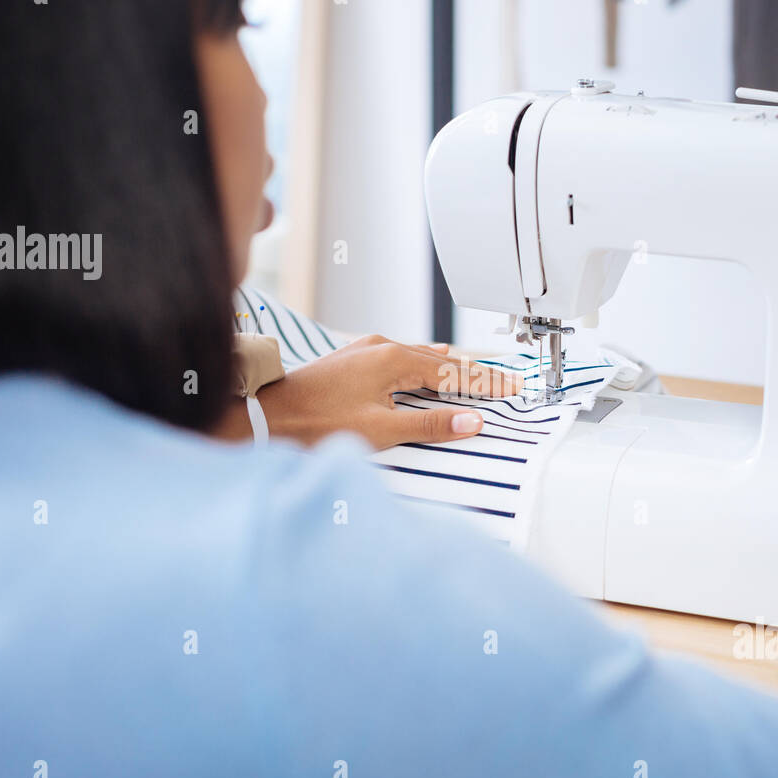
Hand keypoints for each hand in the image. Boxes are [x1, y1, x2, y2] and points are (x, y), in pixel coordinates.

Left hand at [225, 335, 522, 449]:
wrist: (265, 419)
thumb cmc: (315, 424)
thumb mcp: (380, 430)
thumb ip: (429, 426)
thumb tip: (472, 422)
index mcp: (392, 359)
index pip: (454, 373)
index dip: (486, 382)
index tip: (513, 386)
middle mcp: (380, 347)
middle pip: (441, 360)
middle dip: (475, 372)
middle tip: (506, 380)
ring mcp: (364, 351)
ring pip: (421, 356)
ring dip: (450, 367)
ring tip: (476, 372)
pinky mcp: (351, 361)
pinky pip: (401, 356)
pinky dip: (424, 364)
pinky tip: (427, 362)